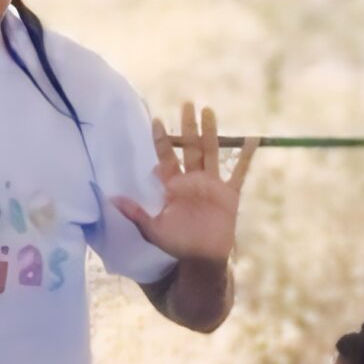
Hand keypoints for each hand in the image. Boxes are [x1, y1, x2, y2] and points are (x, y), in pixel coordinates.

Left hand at [111, 104, 260, 266]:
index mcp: (173, 186)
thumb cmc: (177, 244)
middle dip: (188, 127)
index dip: (161, 140)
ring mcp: (212, 184)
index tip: (157, 120)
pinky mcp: (229, 193)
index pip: (166, 158)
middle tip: (186, 104)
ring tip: (209, 110)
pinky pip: (239, 172)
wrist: (202, 259)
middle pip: (190, 147)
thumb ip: (135, 212)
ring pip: (211, 152)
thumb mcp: (152, 230)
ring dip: (210, 132)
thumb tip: (110, 198)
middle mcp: (192, 180)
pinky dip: (246, 157)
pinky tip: (252, 140)